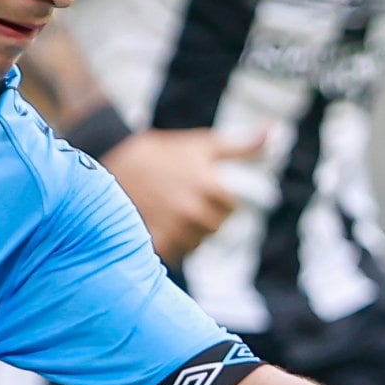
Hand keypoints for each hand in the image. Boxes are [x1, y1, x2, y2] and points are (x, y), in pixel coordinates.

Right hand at [106, 126, 261, 262]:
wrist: (107, 165)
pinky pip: (176, 255)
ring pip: (197, 242)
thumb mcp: (202, 145)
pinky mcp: (156, 246)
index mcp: (211, 187)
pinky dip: (168, 244)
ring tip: (165, 210)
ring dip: (186, 231)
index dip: (216, 196)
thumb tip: (276, 130)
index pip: (231, 207)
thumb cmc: (159, 153)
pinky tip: (154, 225)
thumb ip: (243, 146)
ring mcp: (175, 231)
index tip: (195, 185)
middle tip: (178, 197)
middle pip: (215, 226)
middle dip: (202, 214)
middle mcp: (195, 212)